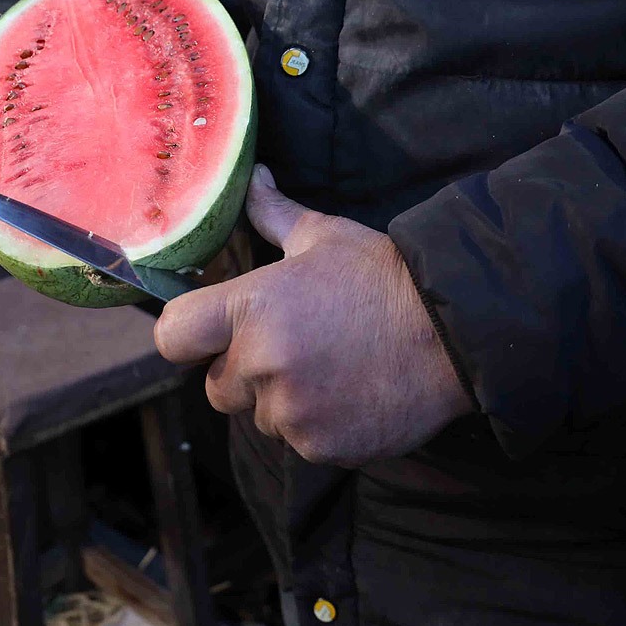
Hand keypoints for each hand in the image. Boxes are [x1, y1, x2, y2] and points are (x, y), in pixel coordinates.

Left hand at [154, 165, 473, 465]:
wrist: (453, 331)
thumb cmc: (384, 277)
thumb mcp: (324, 236)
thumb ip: (273, 214)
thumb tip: (251, 179)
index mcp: (250, 307)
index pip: (172, 336)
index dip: (185, 336)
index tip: (206, 333)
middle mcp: (261, 362)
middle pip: (216, 387)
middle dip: (243, 374)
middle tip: (291, 350)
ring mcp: (291, 411)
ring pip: (261, 418)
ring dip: (282, 402)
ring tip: (331, 370)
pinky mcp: (321, 446)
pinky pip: (300, 443)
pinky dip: (318, 427)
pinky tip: (351, 395)